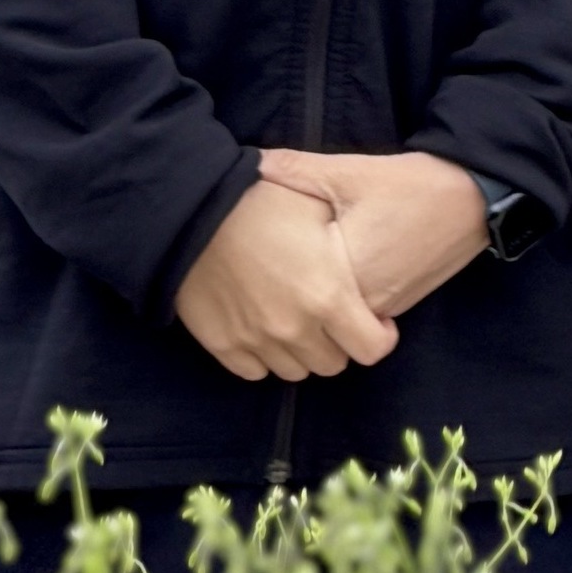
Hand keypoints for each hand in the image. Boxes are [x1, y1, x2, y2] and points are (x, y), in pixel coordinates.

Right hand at [174, 178, 398, 382]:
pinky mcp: (224, 347)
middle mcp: (296, 329)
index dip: (379, 336)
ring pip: (295, 371)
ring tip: (294, 321)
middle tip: (328, 316)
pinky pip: (255, 371)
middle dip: (338, 342)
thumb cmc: (261, 201)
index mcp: (329, 296)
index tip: (372, 320)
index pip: (373, 349)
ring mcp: (258, 342)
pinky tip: (261, 328)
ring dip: (301, 351)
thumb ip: (347, 243)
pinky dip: (264, 356)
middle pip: (333, 365)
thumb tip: (366, 260)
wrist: (193, 212)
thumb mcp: (317, 207)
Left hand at [256, 147, 490, 321]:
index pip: (290, 292)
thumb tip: (251, 164)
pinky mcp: (398, 308)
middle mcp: (363, 303)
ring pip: (335, 324)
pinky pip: (358, 318)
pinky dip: (342, 306)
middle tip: (270, 273)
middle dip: (289, 300)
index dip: (266, 275)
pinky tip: (334, 276)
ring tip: (298, 275)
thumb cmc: (409, 184)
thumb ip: (297, 170)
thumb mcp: (349, 171)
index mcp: (343, 270)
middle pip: (310, 318)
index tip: (252, 258)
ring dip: (317, 307)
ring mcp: (384, 310)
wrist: (471, 199)